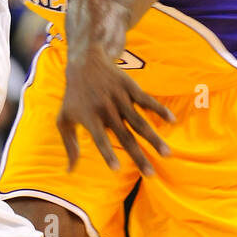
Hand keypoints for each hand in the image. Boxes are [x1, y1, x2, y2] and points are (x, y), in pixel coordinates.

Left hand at [58, 52, 174, 174]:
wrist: (84, 62)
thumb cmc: (73, 96)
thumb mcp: (64, 119)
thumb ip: (69, 145)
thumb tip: (69, 171)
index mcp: (90, 118)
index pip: (100, 140)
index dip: (107, 154)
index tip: (116, 169)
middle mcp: (106, 109)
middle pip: (125, 137)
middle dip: (138, 156)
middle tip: (151, 174)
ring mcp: (120, 98)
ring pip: (140, 121)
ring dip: (154, 139)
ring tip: (167, 154)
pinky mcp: (130, 87)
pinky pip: (147, 100)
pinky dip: (160, 109)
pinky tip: (172, 120)